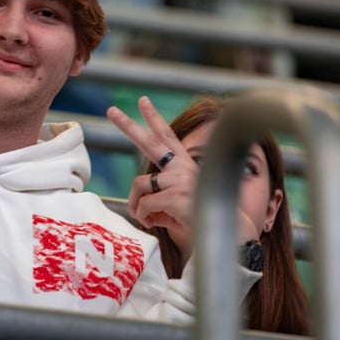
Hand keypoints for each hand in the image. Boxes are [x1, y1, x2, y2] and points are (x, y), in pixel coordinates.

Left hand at [107, 97, 198, 252]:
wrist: (227, 237)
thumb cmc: (202, 221)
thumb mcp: (175, 205)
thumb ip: (158, 199)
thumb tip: (140, 207)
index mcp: (184, 165)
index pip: (167, 137)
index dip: (154, 119)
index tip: (143, 102)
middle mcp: (182, 167)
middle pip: (149, 142)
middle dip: (128, 125)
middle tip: (111, 111)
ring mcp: (179, 180)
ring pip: (140, 185)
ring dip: (137, 205)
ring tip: (146, 218)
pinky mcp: (175, 195)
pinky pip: (145, 205)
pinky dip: (145, 217)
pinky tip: (155, 223)